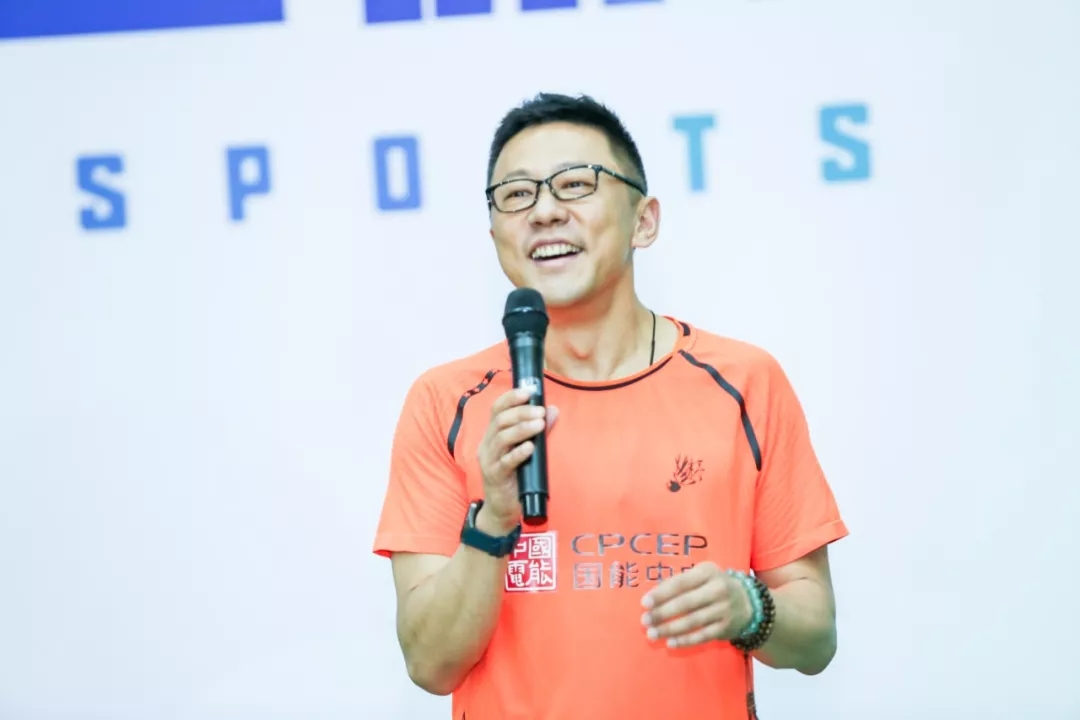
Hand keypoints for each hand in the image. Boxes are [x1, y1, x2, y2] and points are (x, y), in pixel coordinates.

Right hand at [476, 387, 558, 531]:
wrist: (502, 509)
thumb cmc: (514, 476)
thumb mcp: (526, 450)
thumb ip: (538, 431)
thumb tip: (553, 410)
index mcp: (493, 435)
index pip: (497, 410)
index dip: (511, 398)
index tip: (528, 391)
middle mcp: (487, 444)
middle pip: (500, 421)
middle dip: (521, 412)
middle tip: (540, 411)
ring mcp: (489, 460)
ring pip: (501, 438)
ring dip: (522, 428)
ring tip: (539, 424)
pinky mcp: (495, 476)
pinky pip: (505, 462)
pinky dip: (518, 453)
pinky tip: (530, 447)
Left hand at [640, 562, 752, 648]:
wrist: (748, 602)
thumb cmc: (714, 585)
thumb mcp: (701, 575)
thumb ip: (680, 582)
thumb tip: (654, 596)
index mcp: (708, 572)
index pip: (680, 583)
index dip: (661, 593)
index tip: (644, 603)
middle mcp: (717, 590)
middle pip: (685, 603)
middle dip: (662, 613)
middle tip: (644, 620)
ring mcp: (723, 610)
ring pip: (692, 622)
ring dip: (669, 629)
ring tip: (652, 634)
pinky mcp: (725, 628)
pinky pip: (702, 636)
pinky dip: (685, 640)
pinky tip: (670, 643)